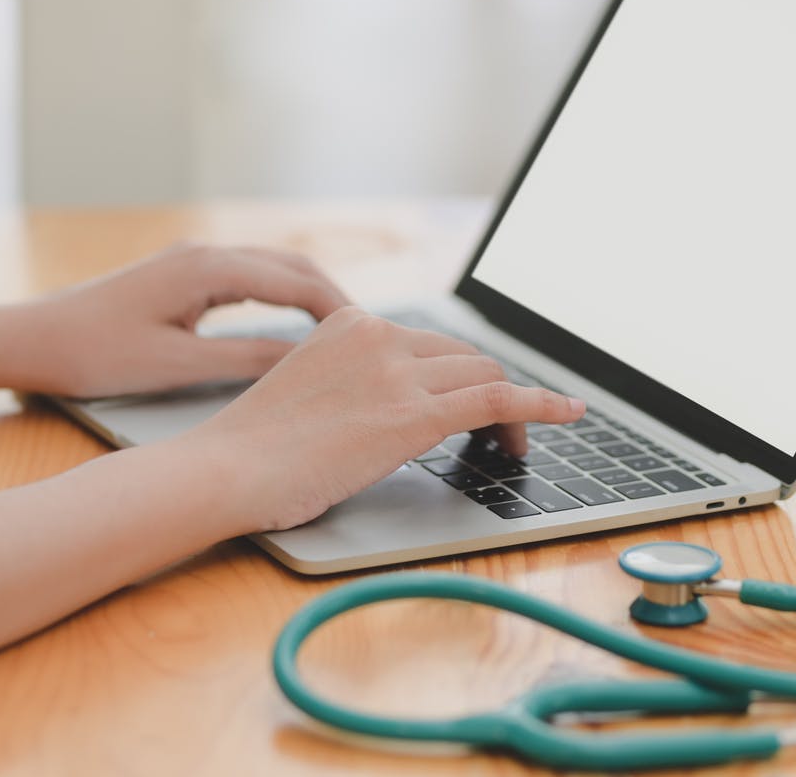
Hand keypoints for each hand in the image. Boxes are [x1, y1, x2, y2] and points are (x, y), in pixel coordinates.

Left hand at [0, 245, 351, 398]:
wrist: (28, 339)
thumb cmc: (92, 354)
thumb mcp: (176, 366)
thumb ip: (244, 361)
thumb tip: (304, 364)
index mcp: (207, 268)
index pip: (297, 282)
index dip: (340, 312)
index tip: (374, 340)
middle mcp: (204, 254)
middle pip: (291, 266)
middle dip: (335, 299)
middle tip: (371, 338)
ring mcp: (191, 261)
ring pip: (271, 269)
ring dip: (309, 295)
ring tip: (344, 334)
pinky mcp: (180, 276)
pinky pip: (247, 278)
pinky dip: (279, 297)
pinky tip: (291, 324)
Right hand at [179, 307, 585, 531]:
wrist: (226, 471)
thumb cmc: (252, 452)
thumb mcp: (305, 393)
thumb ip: (349, 386)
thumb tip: (384, 412)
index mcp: (349, 323)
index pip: (430, 343)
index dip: (461, 375)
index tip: (475, 401)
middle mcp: (378, 335)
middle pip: (464, 356)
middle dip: (490, 390)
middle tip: (500, 431)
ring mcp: (398, 371)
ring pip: (485, 376)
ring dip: (514, 408)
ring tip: (518, 444)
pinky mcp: (413, 413)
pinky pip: (498, 398)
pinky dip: (542, 404)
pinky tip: (568, 414)